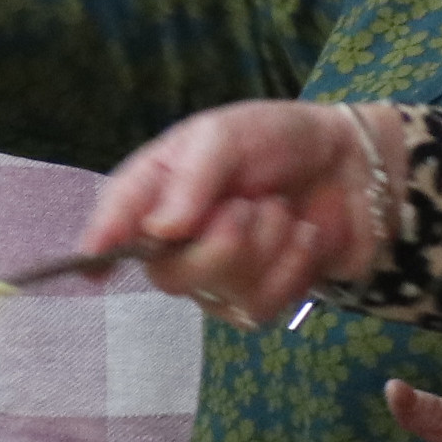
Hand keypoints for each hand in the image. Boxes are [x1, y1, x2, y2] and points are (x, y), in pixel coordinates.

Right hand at [89, 100, 401, 324]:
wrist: (349, 167)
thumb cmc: (275, 140)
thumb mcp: (227, 135)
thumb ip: (192, 177)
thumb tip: (160, 230)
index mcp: (155, 191)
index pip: (115, 221)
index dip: (100, 242)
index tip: (92, 260)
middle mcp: (173, 242)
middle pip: (169, 274)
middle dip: (221, 240)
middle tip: (248, 205)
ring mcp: (213, 279)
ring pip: (221, 291)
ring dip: (267, 244)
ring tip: (279, 211)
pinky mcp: (255, 301)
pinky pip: (262, 306)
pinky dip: (293, 265)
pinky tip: (301, 238)